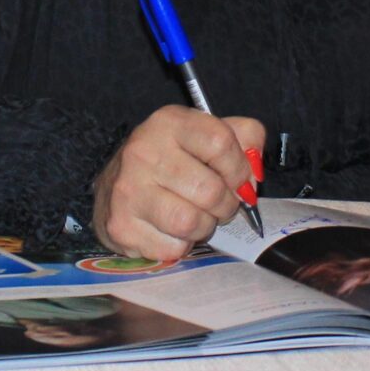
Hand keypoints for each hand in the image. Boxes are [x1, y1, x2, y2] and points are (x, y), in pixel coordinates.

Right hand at [92, 105, 263, 263]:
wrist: (115, 186)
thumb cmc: (171, 161)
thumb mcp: (206, 135)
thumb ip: (244, 138)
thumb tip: (255, 170)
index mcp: (168, 123)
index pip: (220, 143)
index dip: (239, 169)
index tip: (238, 180)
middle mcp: (143, 152)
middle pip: (210, 190)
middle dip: (225, 205)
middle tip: (218, 205)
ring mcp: (128, 191)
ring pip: (191, 222)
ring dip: (203, 227)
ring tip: (195, 217)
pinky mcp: (121, 227)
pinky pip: (173, 248)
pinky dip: (181, 245)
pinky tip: (170, 230)